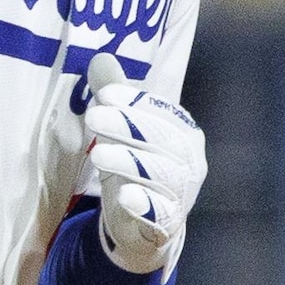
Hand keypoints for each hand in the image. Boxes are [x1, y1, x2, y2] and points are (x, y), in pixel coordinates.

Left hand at [73, 81, 204, 275]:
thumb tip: (100, 58)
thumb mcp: (123, 130)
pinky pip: (160, 213)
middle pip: (164, 140)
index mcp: (182, 132)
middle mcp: (189, 161)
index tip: (106, 94)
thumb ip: (115, 96)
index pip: (163, 112)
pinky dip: (144, 204)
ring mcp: (182, 193)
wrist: (145, 226)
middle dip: (130, 126)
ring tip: (99, 153)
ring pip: (162, 174)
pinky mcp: (168, 222)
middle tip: (94, 116)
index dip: (137, 103)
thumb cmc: (136, 168)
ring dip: (130, 162)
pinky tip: (125, 195)